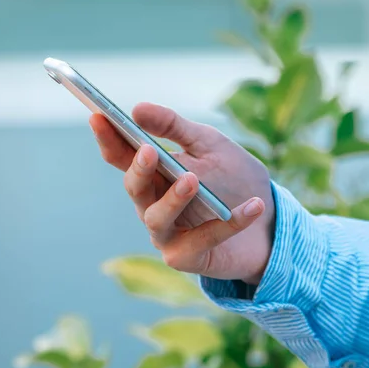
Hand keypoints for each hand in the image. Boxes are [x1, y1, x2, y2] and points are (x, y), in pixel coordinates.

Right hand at [89, 102, 274, 284]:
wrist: (270, 220)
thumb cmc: (233, 180)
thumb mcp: (209, 144)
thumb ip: (175, 127)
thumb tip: (138, 109)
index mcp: (153, 176)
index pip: (122, 158)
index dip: (108, 139)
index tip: (98, 116)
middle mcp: (152, 205)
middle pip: (135, 189)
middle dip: (139, 171)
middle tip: (149, 151)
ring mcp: (168, 235)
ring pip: (157, 219)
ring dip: (173, 199)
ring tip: (191, 180)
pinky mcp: (189, 258)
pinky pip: (205, 240)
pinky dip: (231, 222)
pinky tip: (254, 205)